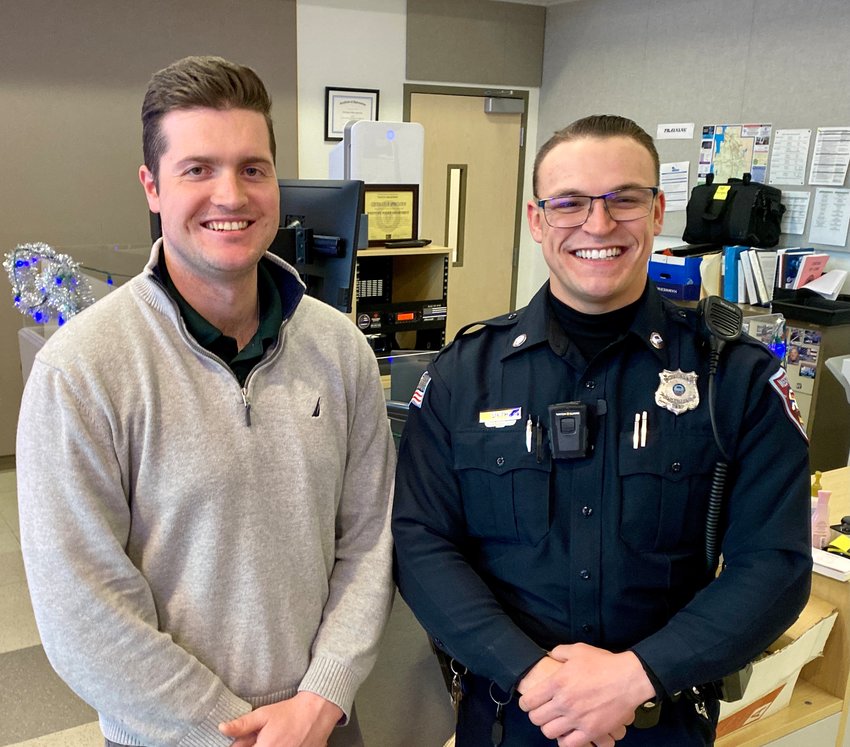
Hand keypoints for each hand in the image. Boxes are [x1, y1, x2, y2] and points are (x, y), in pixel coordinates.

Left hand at [219, 691, 343, 746]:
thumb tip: (221, 728)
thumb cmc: (289, 713)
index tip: (246, 742)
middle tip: (264, 738)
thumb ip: (241, 725)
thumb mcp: (263, 715)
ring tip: (275, 739)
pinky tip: (283, 742)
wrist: (316, 712)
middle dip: (254, 746)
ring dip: (268, 746)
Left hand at [517, 644, 654, 746]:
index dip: (526, 703)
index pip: (529, 701)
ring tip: (556, 723)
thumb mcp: (577, 650)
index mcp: (557, 682)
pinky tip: (569, 734)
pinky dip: (565, 741)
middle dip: (536, 716)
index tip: (530, 703)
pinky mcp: (591, 731)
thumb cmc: (604, 663)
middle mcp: (563, 702)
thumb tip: (549, 656)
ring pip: (549, 732)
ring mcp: (577, 718)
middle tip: (543, 713)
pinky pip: (569, 744)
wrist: (628, 678)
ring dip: (550, 728)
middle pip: (536, 719)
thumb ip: (559, 652)